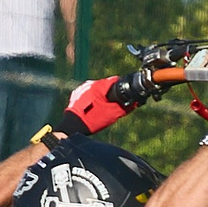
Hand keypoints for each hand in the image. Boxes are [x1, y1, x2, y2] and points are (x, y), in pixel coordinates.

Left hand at [43, 71, 157, 139]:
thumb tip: (135, 103)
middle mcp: (89, 84)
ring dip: (101, 96)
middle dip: (110, 93)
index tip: (124, 94)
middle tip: (113, 105)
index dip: (121, 87)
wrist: (73, 126)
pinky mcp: (76, 95)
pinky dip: (93, 99)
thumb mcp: (112, 114)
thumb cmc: (92, 119)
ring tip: (102, 108)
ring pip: (96, 89)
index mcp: (98, 86)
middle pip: (105, 85)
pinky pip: (88, 94)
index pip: (114, 80)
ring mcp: (81, 89)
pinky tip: (94, 109)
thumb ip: (125, 107)